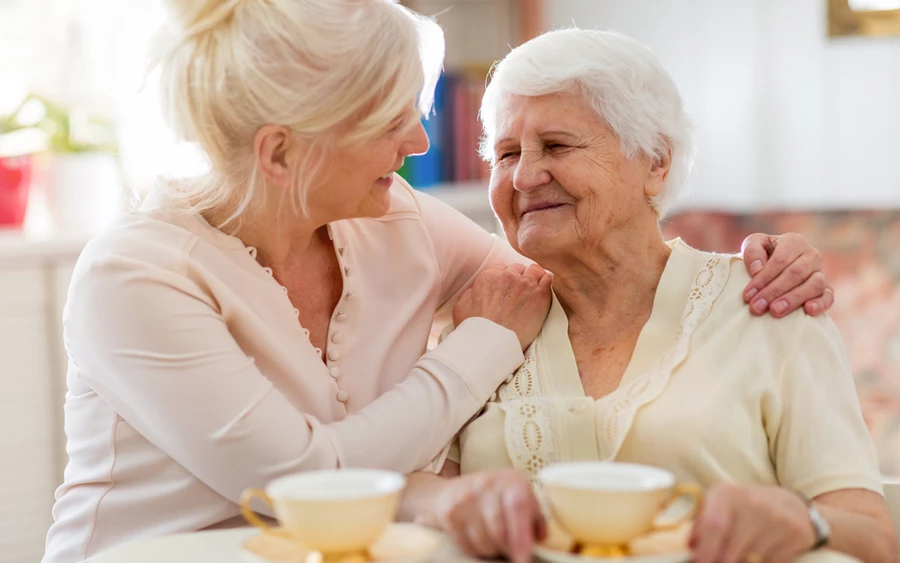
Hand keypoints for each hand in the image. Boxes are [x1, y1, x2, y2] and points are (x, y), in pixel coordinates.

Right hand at [432, 468, 545, 562]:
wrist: (448, 492)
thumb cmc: (493, 499)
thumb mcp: (518, 498)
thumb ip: (534, 516)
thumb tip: (541, 537)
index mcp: (511, 480)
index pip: (518, 506)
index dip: (521, 536)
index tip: (523, 558)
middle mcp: (487, 483)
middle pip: (499, 530)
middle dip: (507, 548)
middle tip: (510, 551)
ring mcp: (465, 497)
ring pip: (483, 541)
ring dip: (491, 549)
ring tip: (493, 540)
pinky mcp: (449, 513)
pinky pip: (467, 545)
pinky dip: (474, 548)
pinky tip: (477, 537)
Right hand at [453, 263, 552, 349]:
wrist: (492, 344)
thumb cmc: (475, 329)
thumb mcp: (462, 306)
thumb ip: (470, 293)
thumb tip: (475, 290)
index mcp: (489, 276)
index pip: (502, 268)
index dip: (505, 278)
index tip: (506, 288)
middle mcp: (508, 276)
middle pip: (518, 269)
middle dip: (519, 278)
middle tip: (519, 292)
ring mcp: (526, 284)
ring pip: (534, 270)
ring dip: (534, 277)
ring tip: (533, 290)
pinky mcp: (541, 295)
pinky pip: (548, 280)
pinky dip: (546, 283)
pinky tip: (544, 291)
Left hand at [690, 483, 815, 562]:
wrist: (792, 505)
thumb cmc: (745, 508)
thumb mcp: (720, 505)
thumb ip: (702, 524)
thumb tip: (690, 547)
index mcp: (728, 494)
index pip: (714, 526)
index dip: (705, 551)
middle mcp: (753, 504)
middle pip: (730, 550)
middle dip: (720, 562)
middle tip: (716, 562)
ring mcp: (777, 520)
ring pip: (750, 560)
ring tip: (740, 554)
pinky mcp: (795, 535)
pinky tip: (761, 553)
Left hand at [740, 233, 832, 317]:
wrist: (774, 268)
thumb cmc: (762, 256)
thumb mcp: (753, 245)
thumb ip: (752, 252)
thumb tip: (758, 269)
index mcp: (794, 241)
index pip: (781, 260)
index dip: (763, 278)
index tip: (748, 295)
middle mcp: (811, 255)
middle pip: (796, 273)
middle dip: (774, 291)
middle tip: (756, 307)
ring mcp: (821, 272)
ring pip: (814, 285)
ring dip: (793, 299)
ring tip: (775, 311)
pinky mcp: (827, 290)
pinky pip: (828, 296)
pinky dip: (820, 304)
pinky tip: (808, 311)